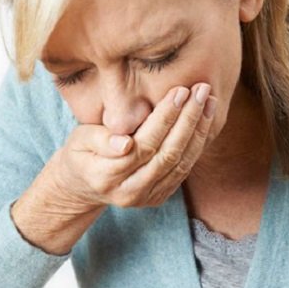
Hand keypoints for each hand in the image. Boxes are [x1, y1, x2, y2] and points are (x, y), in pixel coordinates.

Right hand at [49, 82, 217, 210]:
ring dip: (199, 130)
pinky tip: (205, 119)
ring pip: (182, 163)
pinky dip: (197, 143)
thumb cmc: (81, 153)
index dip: (165, 118)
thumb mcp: (79, 141)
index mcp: (106, 176)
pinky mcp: (160, 196)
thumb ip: (100, 139)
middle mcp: (130, 192)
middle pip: (168, 154)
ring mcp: (147, 197)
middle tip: (202, 90)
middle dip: (189, 120)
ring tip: (209, 101)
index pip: (144, 144)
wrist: (83, 187)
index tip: (180, 91)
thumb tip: (125, 144)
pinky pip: (185, 169)